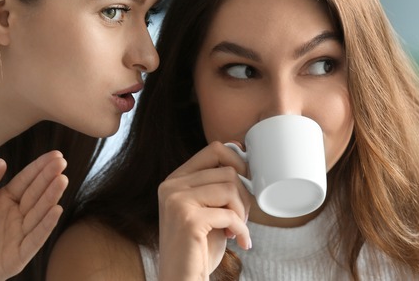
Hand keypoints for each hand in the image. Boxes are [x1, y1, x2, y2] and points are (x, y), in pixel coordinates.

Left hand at [0, 150, 67, 280]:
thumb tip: (1, 162)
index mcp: (2, 203)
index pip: (25, 181)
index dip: (39, 168)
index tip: (54, 155)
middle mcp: (14, 217)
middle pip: (35, 194)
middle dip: (49, 177)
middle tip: (61, 162)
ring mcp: (18, 235)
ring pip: (39, 213)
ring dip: (51, 196)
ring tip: (61, 180)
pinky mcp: (19, 255)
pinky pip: (35, 238)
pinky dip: (46, 225)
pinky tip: (55, 210)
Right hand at [157, 142, 251, 280]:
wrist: (182, 280)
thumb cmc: (199, 249)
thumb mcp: (207, 209)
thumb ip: (216, 185)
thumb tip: (242, 153)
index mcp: (175, 180)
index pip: (214, 150)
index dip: (238, 162)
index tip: (246, 184)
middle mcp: (171, 186)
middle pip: (227, 170)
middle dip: (243, 196)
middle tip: (241, 218)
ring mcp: (177, 201)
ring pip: (230, 188)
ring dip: (243, 212)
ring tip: (237, 229)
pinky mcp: (188, 219)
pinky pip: (230, 214)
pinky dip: (242, 230)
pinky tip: (240, 242)